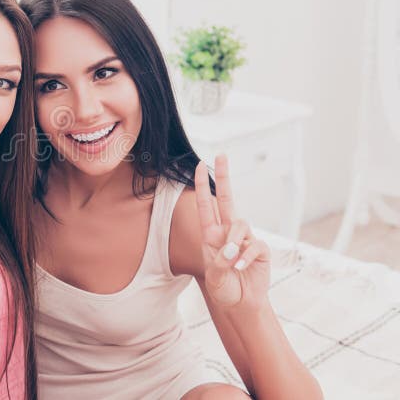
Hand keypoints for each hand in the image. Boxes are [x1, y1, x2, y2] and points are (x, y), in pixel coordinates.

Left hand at [194, 154, 270, 310]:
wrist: (241, 305)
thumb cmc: (224, 289)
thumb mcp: (214, 277)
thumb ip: (220, 262)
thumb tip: (232, 247)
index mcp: (211, 235)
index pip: (205, 205)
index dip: (201, 186)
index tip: (198, 165)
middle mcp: (227, 232)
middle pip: (226, 199)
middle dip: (223, 177)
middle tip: (221, 155)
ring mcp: (245, 239)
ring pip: (240, 224)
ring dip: (234, 240)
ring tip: (232, 261)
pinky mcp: (260, 250)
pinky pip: (255, 245)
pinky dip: (246, 256)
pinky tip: (241, 267)